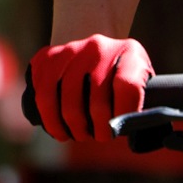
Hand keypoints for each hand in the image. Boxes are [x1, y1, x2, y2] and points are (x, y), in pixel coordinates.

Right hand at [28, 35, 153, 140]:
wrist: (95, 51)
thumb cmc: (120, 75)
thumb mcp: (139, 80)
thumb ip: (138, 101)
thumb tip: (131, 127)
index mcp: (130, 52)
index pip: (128, 86)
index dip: (124, 114)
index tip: (121, 128)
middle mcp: (100, 47)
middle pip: (97, 101)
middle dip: (99, 129)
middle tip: (100, 136)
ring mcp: (72, 50)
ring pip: (68, 102)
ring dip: (74, 128)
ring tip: (80, 135)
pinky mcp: (48, 57)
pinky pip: (43, 95)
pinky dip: (51, 120)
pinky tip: (59, 130)